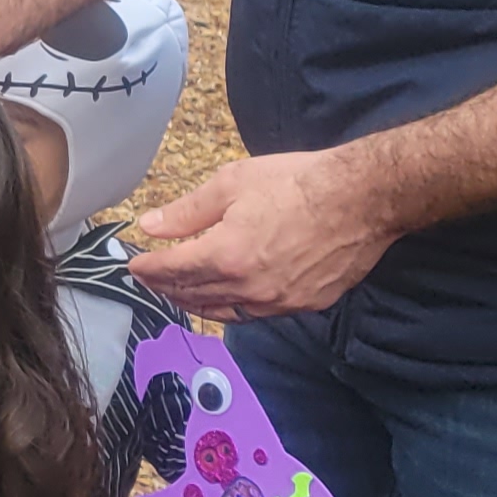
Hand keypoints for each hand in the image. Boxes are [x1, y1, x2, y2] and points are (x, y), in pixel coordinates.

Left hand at [126, 150, 395, 322]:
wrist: (362, 198)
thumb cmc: (297, 182)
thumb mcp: (232, 183)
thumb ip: (187, 211)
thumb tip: (150, 226)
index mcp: (226, 255)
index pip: (173, 270)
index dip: (148, 269)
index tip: (133, 266)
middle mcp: (249, 287)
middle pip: (194, 295)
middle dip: (166, 287)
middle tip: (150, 280)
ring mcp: (279, 301)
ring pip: (224, 312)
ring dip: (195, 304)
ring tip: (179, 293)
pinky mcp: (304, 304)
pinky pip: (256, 314)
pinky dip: (231, 309)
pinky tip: (225, 300)